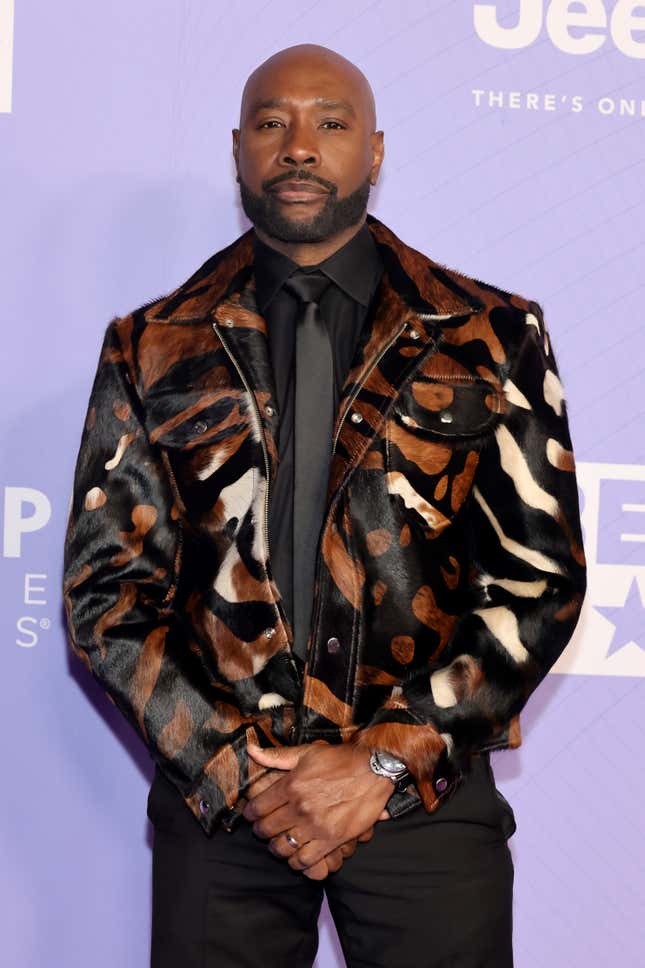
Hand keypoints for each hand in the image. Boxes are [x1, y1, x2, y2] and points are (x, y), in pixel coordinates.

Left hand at [243, 741, 394, 872]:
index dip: (250, 814)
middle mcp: (300, 807)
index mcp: (291, 785)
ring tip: (278, 843)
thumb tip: (250, 750)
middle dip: (260, 831)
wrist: (374, 770)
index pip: (257, 808)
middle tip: (263, 830)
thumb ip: (276, 756)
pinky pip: (305, 860)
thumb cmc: (340, 759)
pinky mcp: (332, 839)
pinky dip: (296, 862)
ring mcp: (316, 825)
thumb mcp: (307, 752)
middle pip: (266, 829)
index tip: (251, 815)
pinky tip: (296, 855)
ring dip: (276, 848)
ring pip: (282, 847)